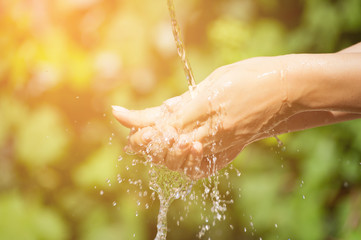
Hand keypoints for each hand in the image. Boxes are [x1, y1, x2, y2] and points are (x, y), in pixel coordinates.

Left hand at [113, 56, 292, 178]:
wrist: (284, 93)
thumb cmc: (248, 78)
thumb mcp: (211, 82)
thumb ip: (182, 102)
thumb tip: (158, 112)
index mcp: (204, 107)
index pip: (161, 123)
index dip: (137, 124)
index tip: (120, 116)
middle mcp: (210, 130)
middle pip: (166, 146)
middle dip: (144, 143)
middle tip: (134, 138)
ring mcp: (221, 145)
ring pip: (179, 160)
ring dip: (160, 153)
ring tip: (151, 144)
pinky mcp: (229, 154)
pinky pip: (199, 169)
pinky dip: (183, 164)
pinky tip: (178, 154)